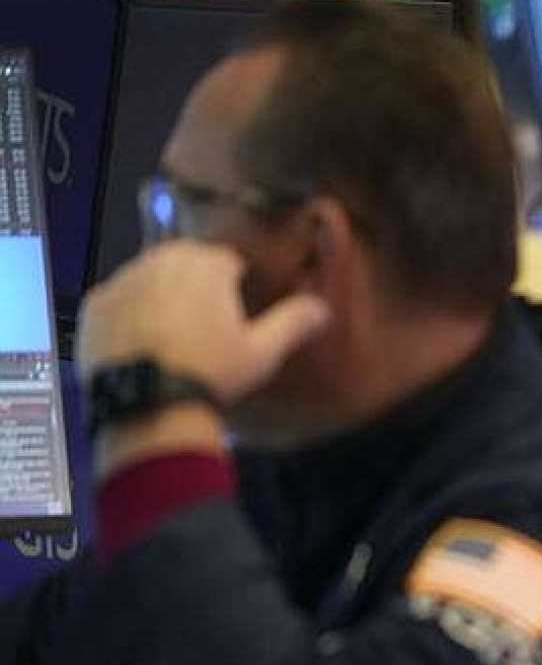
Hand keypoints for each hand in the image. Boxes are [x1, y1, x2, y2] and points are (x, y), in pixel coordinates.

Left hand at [78, 240, 329, 404]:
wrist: (150, 404)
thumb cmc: (214, 373)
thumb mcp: (262, 352)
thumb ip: (293, 322)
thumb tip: (324, 307)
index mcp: (205, 265)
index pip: (227, 260)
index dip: (235, 284)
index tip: (236, 312)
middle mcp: (160, 260)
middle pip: (184, 263)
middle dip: (195, 285)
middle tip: (205, 326)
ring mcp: (122, 280)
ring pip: (149, 278)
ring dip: (161, 296)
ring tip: (172, 336)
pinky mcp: (95, 304)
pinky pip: (117, 300)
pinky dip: (128, 314)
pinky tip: (141, 344)